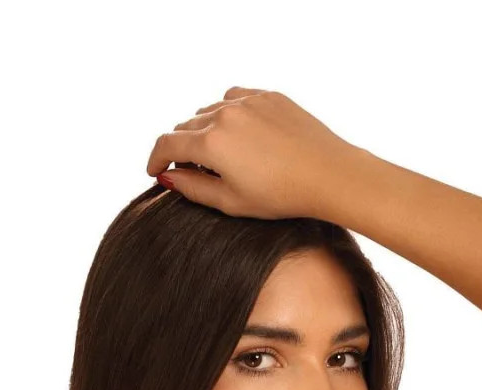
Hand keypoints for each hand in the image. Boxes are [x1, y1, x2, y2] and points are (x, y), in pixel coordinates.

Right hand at [146, 88, 360, 221]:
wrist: (327, 173)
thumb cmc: (281, 195)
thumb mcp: (231, 201)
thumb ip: (193, 187)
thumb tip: (168, 177)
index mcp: (211, 142)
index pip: (168, 143)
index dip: (155, 158)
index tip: (154, 170)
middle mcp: (224, 113)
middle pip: (187, 124)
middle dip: (181, 146)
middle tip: (187, 167)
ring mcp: (247, 100)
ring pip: (210, 109)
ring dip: (204, 128)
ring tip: (214, 151)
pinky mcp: (268, 95)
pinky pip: (235, 97)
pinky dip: (227, 112)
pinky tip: (237, 131)